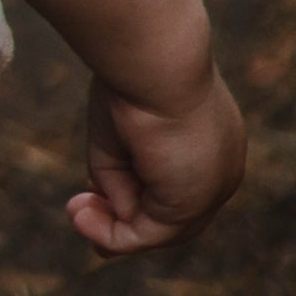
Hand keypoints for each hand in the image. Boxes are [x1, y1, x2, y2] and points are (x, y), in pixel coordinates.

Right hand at [66, 65, 246, 255]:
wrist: (156, 62)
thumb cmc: (135, 79)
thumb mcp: (120, 131)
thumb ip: (117, 174)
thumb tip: (99, 209)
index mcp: (210, 137)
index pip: (175, 178)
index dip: (134, 192)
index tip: (94, 192)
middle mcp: (219, 165)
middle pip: (172, 211)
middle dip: (125, 220)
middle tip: (82, 216)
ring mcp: (211, 188)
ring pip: (159, 227)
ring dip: (114, 231)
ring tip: (76, 217)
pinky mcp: (190, 203)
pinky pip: (146, 233)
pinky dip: (112, 234)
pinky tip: (83, 219)